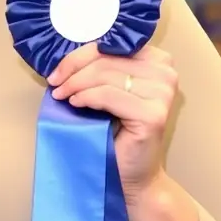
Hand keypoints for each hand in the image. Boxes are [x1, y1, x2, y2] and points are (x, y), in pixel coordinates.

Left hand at [48, 43, 177, 198]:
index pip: (111, 45)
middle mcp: (166, 73)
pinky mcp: (153, 115)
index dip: (79, 56)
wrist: (134, 175)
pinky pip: (108, 95)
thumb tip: (65, 57)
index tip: (57, 72)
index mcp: (157, 61)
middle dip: (73, 70)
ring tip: (62, 96)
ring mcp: (162, 94)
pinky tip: (75, 104)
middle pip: (106, 58)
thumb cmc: (118, 132)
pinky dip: (87, 97)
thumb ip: (101, 69)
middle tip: (54, 84)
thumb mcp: (109, 90)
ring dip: (76, 84)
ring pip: (105, 75)